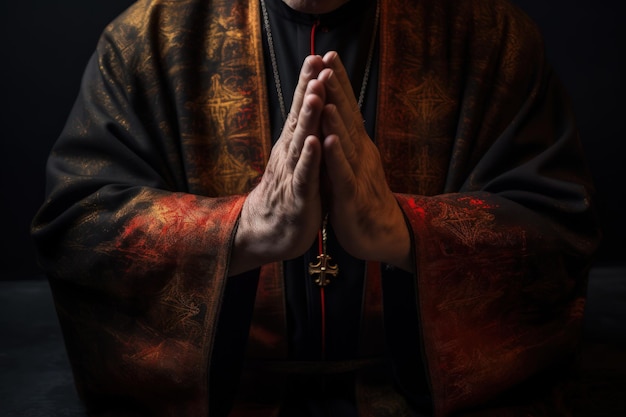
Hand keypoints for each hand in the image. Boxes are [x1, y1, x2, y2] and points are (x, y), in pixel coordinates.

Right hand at [229, 56, 326, 275]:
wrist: (268, 232)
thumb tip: (317, 107)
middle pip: (300, 117)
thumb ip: (307, 135)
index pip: (303, 109)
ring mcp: (293, 174)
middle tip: (316, 61)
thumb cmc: (289, 193)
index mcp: (294, 145)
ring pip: (302, 142)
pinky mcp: (299, 197)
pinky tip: (315, 142)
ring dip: (309, 118)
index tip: (319, 56)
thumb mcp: (299, 160)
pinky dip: (310, 158)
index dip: (310, 84)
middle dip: (309, 89)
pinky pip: (305, 175)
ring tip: (316, 93)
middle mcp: (290, 154)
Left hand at [319, 52, 412, 271]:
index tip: (328, 55)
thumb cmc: (363, 198)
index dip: (338, 84)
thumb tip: (338, 114)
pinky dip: (335, 157)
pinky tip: (328, 139)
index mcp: (357, 147)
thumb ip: (346, 141)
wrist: (382, 236)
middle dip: (337, 88)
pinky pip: (343, 175)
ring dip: (335, 114)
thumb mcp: (353, 164)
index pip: (348, 109)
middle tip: (328, 59)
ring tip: (326, 89)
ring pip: (345, 141)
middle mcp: (361, 155)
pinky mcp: (352, 198)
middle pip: (348, 116)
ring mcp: (358, 174)